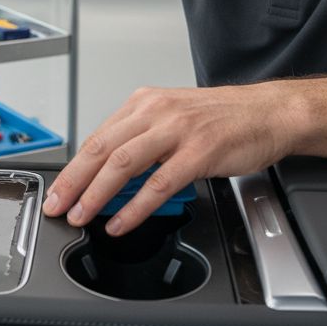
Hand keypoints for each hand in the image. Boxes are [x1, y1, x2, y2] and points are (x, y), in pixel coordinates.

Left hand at [42, 83, 302, 235]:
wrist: (270, 112)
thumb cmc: (223, 119)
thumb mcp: (173, 119)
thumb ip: (142, 141)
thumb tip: (109, 175)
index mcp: (145, 103)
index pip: (98, 137)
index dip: (73, 168)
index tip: (58, 190)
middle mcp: (156, 111)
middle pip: (101, 149)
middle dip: (73, 182)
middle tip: (57, 206)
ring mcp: (177, 130)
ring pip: (123, 164)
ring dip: (97, 195)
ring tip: (82, 216)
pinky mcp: (199, 152)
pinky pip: (159, 184)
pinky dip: (135, 207)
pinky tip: (121, 222)